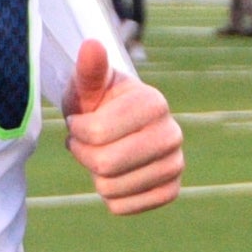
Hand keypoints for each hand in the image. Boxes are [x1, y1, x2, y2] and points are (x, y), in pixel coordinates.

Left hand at [64, 40, 182, 213]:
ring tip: (100, 156)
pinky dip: (109, 196)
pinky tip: (115, 176)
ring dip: (95, 176)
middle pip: (104, 164)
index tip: (78, 121)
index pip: (95, 133)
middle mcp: (172, 133)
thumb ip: (89, 68)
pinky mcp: (171, 190)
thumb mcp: (89, 85)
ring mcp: (175, 164)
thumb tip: (91, 44)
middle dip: (83, 155)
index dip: (76, 131)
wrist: (118, 126)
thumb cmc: (98, 102)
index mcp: (154, 103)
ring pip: (111, 189)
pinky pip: (122, 207)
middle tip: (84, 143)